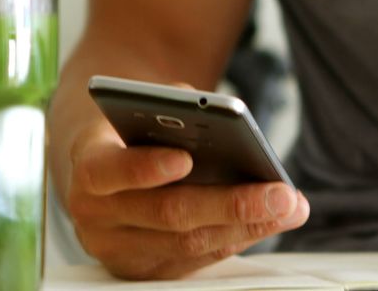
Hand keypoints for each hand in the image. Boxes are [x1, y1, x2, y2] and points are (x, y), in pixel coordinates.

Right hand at [66, 120, 309, 279]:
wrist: (104, 165)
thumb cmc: (135, 129)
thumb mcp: (145, 106)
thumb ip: (176, 108)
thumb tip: (226, 123)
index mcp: (88, 165)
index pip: (108, 171)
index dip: (144, 168)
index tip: (186, 158)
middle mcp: (96, 215)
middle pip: (167, 214)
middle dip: (230, 204)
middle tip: (279, 193)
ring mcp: (118, 250)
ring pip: (189, 245)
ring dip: (247, 226)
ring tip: (290, 206)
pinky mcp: (143, 271)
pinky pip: (196, 261)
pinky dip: (237, 239)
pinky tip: (270, 220)